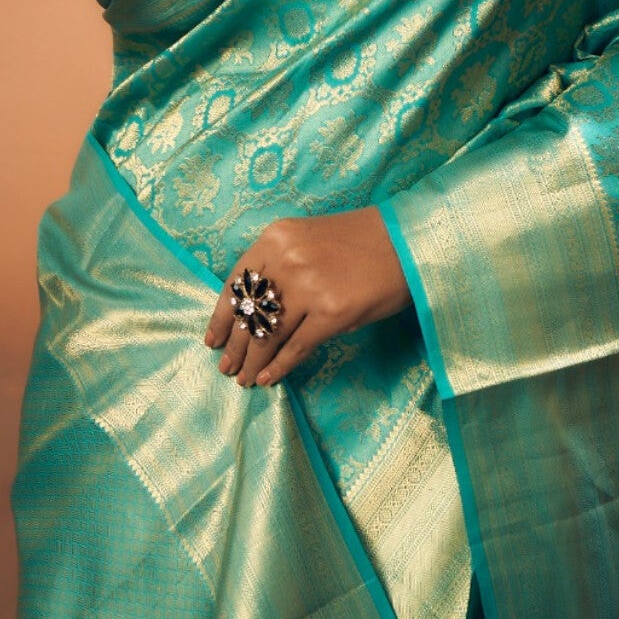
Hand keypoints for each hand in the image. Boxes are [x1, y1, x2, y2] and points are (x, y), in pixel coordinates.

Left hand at [204, 207, 413, 389]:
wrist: (407, 242)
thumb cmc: (360, 241)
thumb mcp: (308, 239)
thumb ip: (279, 266)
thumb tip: (255, 312)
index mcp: (275, 239)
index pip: (235, 284)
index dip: (221, 318)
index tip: (212, 340)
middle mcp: (286, 261)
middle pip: (249, 314)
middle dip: (236, 346)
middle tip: (226, 368)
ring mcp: (308, 288)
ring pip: (268, 335)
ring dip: (253, 362)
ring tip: (244, 379)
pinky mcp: (332, 313)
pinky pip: (296, 348)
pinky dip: (279, 368)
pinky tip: (269, 379)